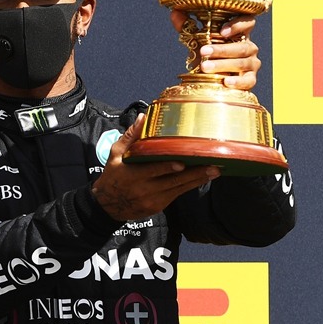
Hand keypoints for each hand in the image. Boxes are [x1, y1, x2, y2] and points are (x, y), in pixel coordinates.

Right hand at [91, 114, 218, 220]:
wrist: (108, 205)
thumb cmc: (113, 176)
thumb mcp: (115, 154)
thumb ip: (130, 137)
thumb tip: (142, 118)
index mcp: (132, 175)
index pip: (152, 171)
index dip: (167, 167)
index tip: (182, 162)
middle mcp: (143, 189)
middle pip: (172, 181)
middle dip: (193, 174)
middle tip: (211, 166)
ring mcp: (152, 199)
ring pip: (178, 189)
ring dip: (197, 180)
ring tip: (214, 171)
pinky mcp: (158, 205)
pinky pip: (177, 194)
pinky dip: (190, 186)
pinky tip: (202, 178)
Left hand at [170, 11, 260, 90]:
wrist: (210, 79)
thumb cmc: (207, 56)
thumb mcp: (196, 41)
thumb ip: (187, 26)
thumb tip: (175, 12)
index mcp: (238, 33)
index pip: (247, 22)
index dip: (238, 24)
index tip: (222, 31)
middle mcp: (249, 47)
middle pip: (241, 46)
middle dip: (221, 49)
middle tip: (203, 51)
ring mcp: (252, 64)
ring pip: (242, 62)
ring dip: (223, 65)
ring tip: (205, 67)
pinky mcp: (251, 79)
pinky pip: (248, 81)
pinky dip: (238, 81)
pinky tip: (226, 82)